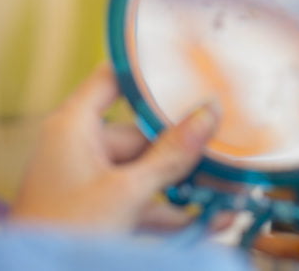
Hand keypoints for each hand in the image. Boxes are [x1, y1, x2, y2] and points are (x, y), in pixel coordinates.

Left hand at [11, 64, 221, 232]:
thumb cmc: (65, 232)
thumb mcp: (126, 192)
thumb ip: (172, 154)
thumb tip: (210, 112)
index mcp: (74, 128)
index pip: (112, 79)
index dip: (148, 70)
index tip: (190, 65)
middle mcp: (82, 149)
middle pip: (144, 133)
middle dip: (186, 146)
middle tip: (229, 142)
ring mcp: (92, 184)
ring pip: (149, 172)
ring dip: (188, 184)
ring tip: (233, 188)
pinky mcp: (101, 214)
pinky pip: (145, 203)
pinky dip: (174, 212)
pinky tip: (214, 220)